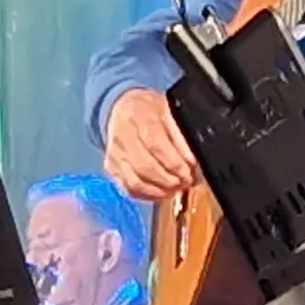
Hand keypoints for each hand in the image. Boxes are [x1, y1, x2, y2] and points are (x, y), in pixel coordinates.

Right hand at [103, 89, 196, 203]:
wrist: (123, 108)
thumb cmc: (150, 111)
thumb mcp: (169, 111)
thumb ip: (180, 134)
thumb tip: (192, 160)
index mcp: (139, 117)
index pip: (156, 145)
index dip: (175, 162)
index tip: (190, 170)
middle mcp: (123, 137)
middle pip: (146, 167)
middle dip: (170, 179)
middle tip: (187, 181)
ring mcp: (115, 155)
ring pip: (136, 182)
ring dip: (160, 190)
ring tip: (177, 188)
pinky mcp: (111, 168)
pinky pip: (129, 189)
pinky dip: (148, 195)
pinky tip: (163, 192)